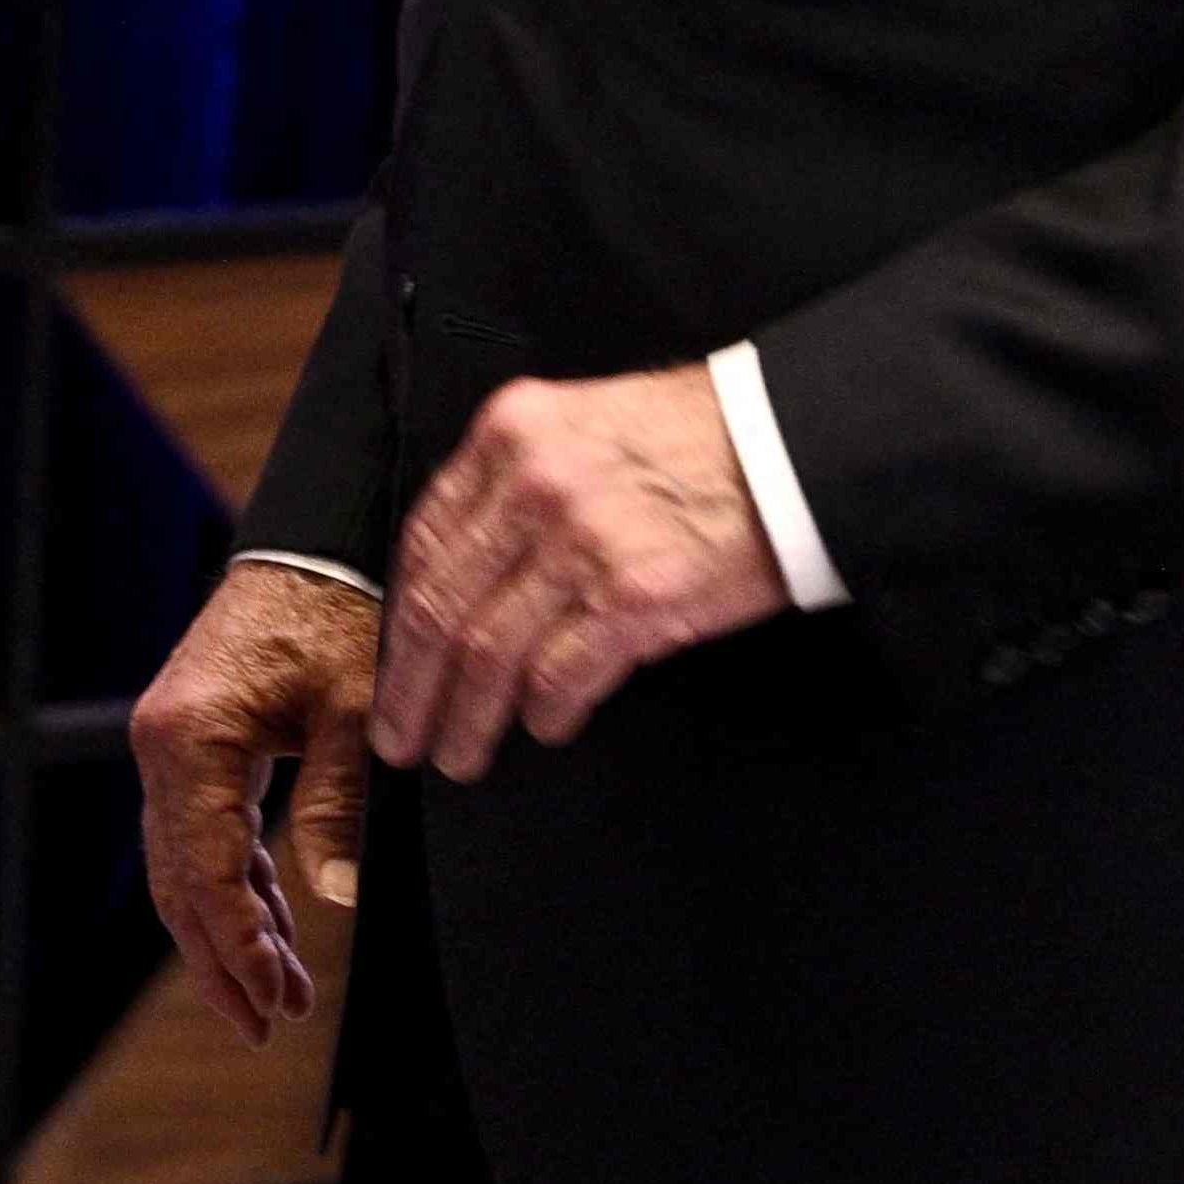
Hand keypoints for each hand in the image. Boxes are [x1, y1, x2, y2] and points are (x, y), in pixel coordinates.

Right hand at [133, 557, 379, 1043]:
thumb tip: (334, 900)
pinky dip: (234, 883)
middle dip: (224, 958)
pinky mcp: (190, 741)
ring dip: (229, 929)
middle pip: (178, 881)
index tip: (274, 1002)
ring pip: (183, 864)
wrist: (317, 543)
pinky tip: (274, 926)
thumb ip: (338, 804)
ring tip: (279, 994)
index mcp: (192, 737)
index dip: (238, 946)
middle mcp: (163, 744)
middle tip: (269, 1022)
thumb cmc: (342, 614)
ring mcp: (169, 743)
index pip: (203, 872)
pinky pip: (200, 832)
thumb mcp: (355, 711)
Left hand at [371, 363, 789, 781]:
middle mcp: (533, 482)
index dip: (399, 622)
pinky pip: (559, 674)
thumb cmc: (695, 440)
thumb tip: (467, 581)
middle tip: (403, 739)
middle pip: (441, 607)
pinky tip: (546, 728)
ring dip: (468, 717)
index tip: (392, 670)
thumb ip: (518, 485)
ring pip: (487, 652)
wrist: (791, 444)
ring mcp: (581, 540)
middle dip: (412, 689)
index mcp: (510, 432)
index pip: (424, 542)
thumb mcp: (584, 427)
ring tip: (462, 755)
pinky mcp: (633, 595)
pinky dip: (544, 713)